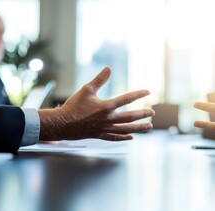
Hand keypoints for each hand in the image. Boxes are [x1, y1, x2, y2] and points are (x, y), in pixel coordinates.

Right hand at [38, 67, 154, 140]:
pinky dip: (124, 137)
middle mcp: (108, 119)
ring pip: (126, 129)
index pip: (127, 99)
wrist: (62, 124)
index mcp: (106, 106)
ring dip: (139, 128)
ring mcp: (105, 129)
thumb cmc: (73, 106)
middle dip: (143, 114)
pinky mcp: (100, 135)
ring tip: (149, 126)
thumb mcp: (86, 90)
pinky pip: (115, 137)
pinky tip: (131, 137)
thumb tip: (109, 68)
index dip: (139, 94)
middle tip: (152, 112)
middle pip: (130, 117)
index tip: (148, 92)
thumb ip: (99, 79)